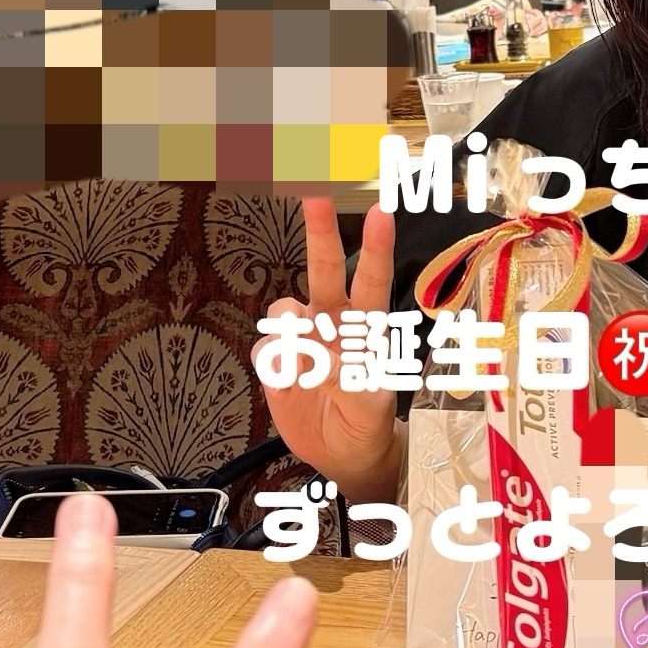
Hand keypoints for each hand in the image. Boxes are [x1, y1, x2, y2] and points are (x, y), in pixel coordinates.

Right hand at [257, 198, 404, 502]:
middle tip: (315, 194)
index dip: (376, 248)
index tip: (381, 214)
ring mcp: (303, 338)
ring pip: (285, 309)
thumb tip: (340, 363)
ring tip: (305, 371)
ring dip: (291, 332)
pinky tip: (288, 386)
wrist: (343, 453)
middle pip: (324, 269)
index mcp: (366, 327)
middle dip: (320, 231)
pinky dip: (274, 365)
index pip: (372, 280)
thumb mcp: (375, 409)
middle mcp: (334, 322)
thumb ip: (361, 385)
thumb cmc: (368, 422)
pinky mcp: (277, 360)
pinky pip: (266, 348)